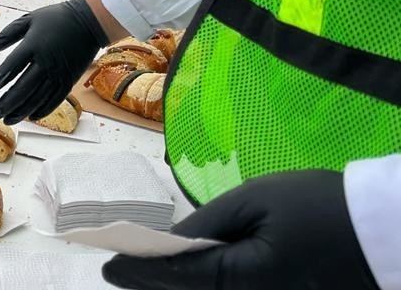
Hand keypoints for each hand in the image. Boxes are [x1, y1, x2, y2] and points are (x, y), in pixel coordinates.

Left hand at [0, 0, 106, 123]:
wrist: (89, 21)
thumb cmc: (56, 18)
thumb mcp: (29, 19)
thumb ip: (8, 33)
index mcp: (33, 45)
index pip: (11, 67)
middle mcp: (45, 62)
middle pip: (23, 88)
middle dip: (8, 103)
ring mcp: (59, 72)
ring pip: (38, 97)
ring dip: (22, 111)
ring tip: (9, 120)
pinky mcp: (70, 79)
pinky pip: (55, 99)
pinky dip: (43, 110)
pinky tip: (32, 117)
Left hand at [102, 170, 377, 289]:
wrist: (383, 230)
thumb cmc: (320, 206)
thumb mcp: (258, 200)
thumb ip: (209, 224)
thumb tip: (173, 242)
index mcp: (248, 279)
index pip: (179, 278)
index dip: (139, 271)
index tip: (108, 266)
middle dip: (150, 286)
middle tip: (117, 274)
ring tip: (141, 278)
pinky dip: (204, 289)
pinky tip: (185, 280)